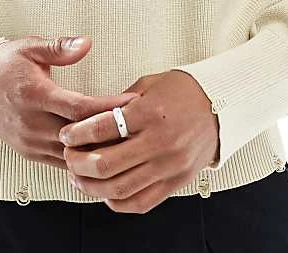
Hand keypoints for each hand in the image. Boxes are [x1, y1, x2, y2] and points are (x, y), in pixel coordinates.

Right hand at [0, 35, 140, 168]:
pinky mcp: (32, 154)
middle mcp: (34, 125)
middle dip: (112, 133)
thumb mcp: (28, 47)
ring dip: (100, 150)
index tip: (133, 103)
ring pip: (74, 157)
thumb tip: (86, 43)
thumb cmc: (4, 65)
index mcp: (36, 96)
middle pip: (82, 137)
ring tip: (130, 141)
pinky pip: (64, 164)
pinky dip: (85, 160)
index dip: (109, 108)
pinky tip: (105, 153)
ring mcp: (32, 143)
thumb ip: (58, 47)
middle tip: (142, 126)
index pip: (80, 108)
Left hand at [58, 69, 219, 213]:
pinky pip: (141, 202)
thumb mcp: (148, 84)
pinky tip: (104, 192)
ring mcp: (169, 166)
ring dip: (92, 186)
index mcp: (150, 113)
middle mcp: (159, 142)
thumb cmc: (183, 91)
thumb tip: (88, 118)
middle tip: (67, 156)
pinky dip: (117, 202)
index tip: (66, 134)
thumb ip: (119, 102)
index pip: (103, 128)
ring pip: (120, 189)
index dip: (77, 133)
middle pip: (106, 164)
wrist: (221, 106)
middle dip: (78, 162)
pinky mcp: (176, 182)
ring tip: (78, 177)